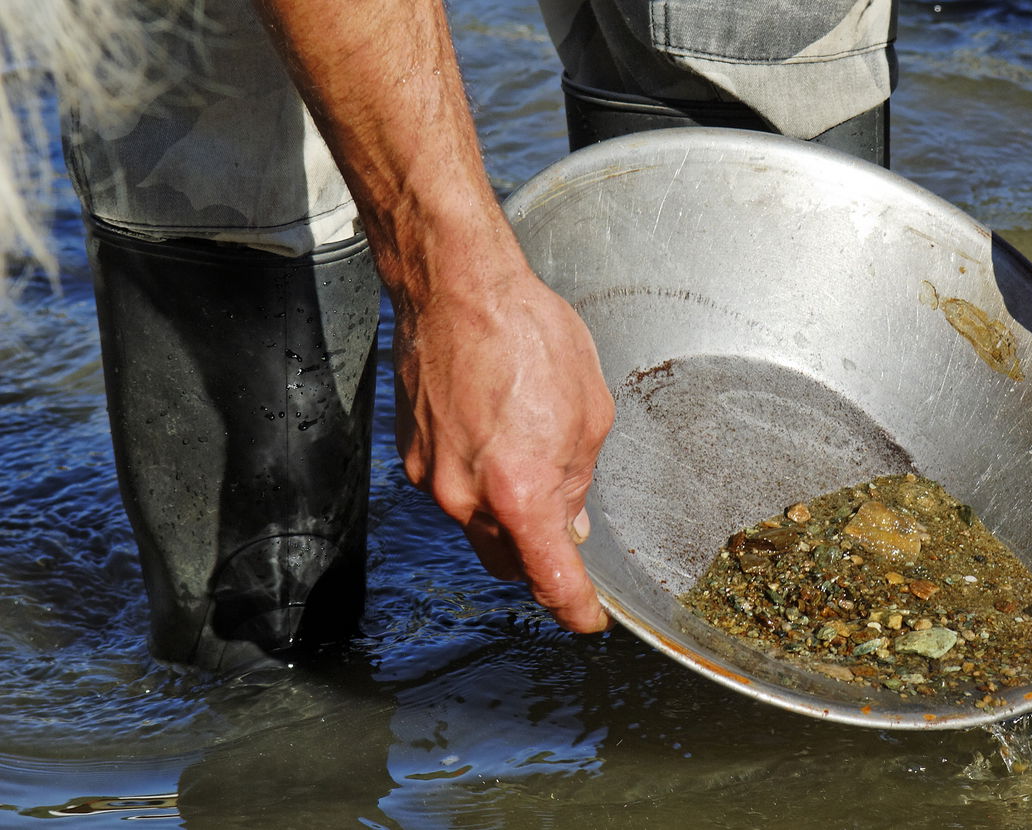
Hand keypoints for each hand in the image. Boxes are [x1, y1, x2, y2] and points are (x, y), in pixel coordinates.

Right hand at [391, 250, 614, 632]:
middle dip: (540, 562)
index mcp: (520, 493)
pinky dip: (481, 486)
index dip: (574, 608)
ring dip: (510, 519)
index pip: (550, 579)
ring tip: (537, 469)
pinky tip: (502, 445)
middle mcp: (467, 497)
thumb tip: (570, 519)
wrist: (457, 288)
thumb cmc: (526, 335)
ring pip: (479, 529)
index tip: (587, 619)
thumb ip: (579, 479)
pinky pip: (455, 493)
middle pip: (508, 563)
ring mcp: (433, 479)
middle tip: (570, 543)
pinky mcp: (412, 456)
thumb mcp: (588, 413)